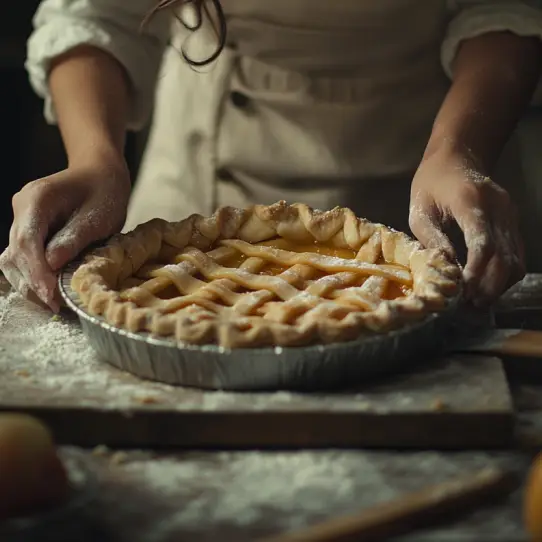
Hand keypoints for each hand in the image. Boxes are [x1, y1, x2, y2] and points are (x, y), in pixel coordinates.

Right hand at [0, 160, 130, 310]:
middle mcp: (21, 209)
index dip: (37, 273)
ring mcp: (21, 219)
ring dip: (30, 284)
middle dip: (34, 283)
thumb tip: (52, 265)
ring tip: (55, 303)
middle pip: (14, 254)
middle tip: (57, 306)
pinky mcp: (27, 230)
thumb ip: (74, 238)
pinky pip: (21, 258)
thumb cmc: (104, 191)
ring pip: (12, 260)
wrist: (99, 172)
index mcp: (36, 199)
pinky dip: (33, 276)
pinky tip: (51, 290)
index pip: (27, 242)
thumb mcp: (98, 216)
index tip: (52, 296)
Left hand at [408, 153, 524, 304]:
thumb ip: (433, 239)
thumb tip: (446, 269)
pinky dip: (505, 274)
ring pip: (516, 258)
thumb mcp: (420, 211)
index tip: (465, 292)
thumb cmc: (431, 185)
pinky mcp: (513, 221)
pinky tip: (487, 286)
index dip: (477, 271)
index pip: (483, 242)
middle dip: (490, 286)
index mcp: (471, 201)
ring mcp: (510, 214)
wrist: (457, 158)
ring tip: (478, 301)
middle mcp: (498, 208)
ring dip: (500, 284)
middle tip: (471, 306)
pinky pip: (516, 253)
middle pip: (505, 256)